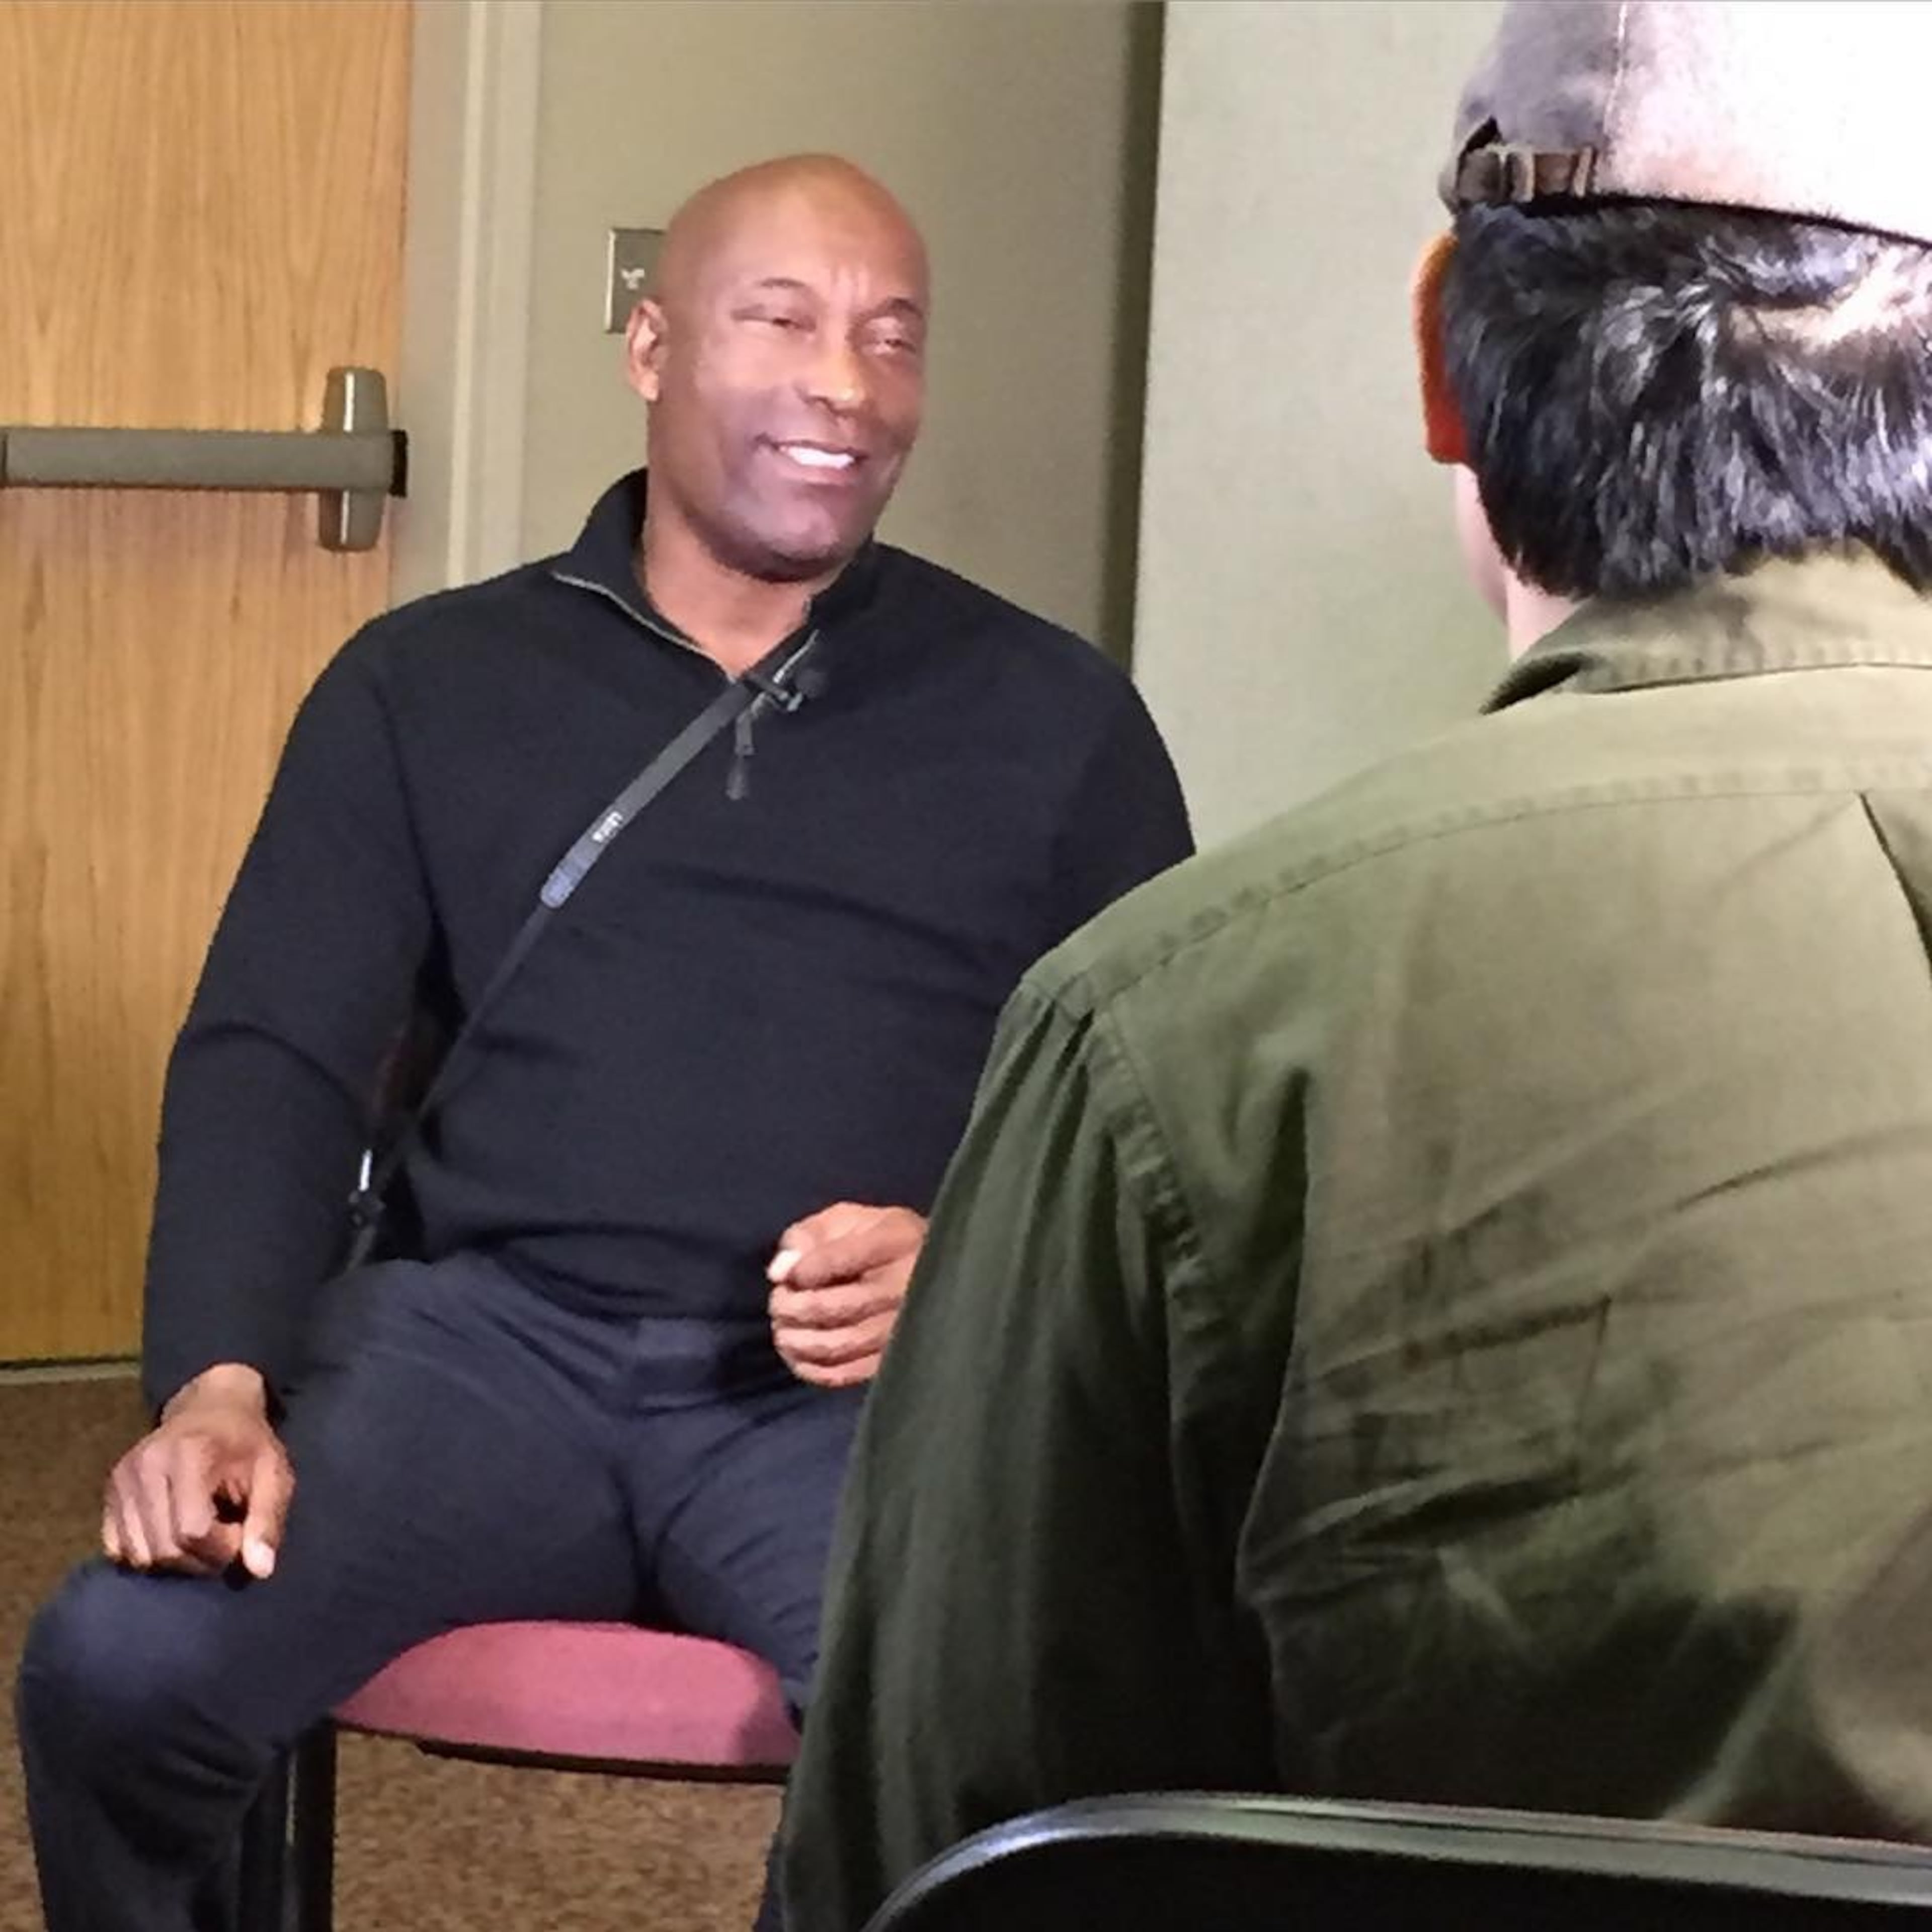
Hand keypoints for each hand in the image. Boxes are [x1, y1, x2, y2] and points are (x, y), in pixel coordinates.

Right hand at [102, 1364, 292, 1579]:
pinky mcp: (109, 1492)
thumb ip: (268, 1519)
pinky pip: (117, 1548)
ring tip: (202, 1534)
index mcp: (188, 1455)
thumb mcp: (274, 1474)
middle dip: (200, 1558)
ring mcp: (121, 1480)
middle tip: (225, 1536)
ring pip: (139, 1555)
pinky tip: (172, 1532)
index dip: (222, 1547)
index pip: (193, 1530)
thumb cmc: (248, 1444)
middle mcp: (145, 1467)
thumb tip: (261, 1571)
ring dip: (174, 1560)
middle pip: (164, 1549)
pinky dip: (147, 1553)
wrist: (212, 1409)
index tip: (242, 1532)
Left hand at [767, 1202, 926, 1388]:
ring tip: (783, 1329)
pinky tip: (798, 1355)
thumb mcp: (847, 1220)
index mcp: (894, 1242)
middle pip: (831, 1307)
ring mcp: (902, 1328)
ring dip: (797, 1340)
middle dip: (791, 1307)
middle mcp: (904, 1287)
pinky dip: (813, 1369)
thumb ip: (809, 1235)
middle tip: (778, 1302)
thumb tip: (780, 1272)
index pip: (836, 1260)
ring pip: (837, 1344)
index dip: (801, 1271)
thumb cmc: (878, 1241)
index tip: (786, 1276)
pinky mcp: (894, 1358)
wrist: (929, 1272)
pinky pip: (847, 1373)